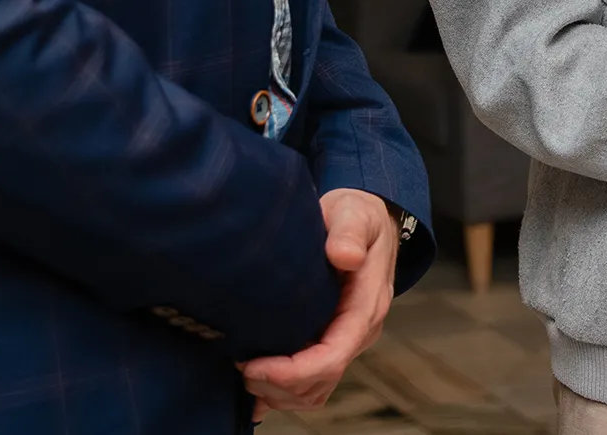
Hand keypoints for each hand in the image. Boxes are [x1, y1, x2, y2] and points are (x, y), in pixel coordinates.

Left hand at [238, 189, 398, 411]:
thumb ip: (350, 233)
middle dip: (278, 385)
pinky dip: (284, 393)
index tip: (253, 366)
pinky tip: (256, 390)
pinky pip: (312, 384)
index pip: (332, 356)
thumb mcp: (355, 213)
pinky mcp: (332, 341)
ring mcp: (346, 339)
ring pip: (316, 390)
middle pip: (320, 382)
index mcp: (366, 306)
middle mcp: (359, 331)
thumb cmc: (358, 216)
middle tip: (239, 366)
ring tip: (245, 373)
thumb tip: (345, 255)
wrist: (367, 221)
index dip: (292, 372)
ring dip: (280, 393)